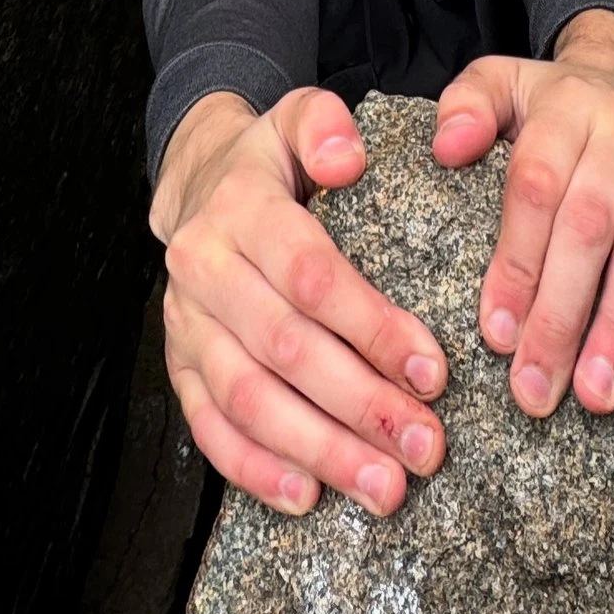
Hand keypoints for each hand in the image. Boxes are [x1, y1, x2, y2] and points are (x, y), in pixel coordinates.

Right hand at [153, 87, 448, 517]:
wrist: (192, 184)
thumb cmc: (268, 163)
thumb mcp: (298, 117)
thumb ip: (325, 126)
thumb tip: (349, 159)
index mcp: (240, 210)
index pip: (311, 276)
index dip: (373, 327)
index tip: (434, 372)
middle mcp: (204, 270)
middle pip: (285, 349)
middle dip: (360, 406)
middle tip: (425, 448)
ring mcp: (186, 326)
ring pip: (249, 399)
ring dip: (318, 451)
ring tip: (383, 488)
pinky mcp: (179, 367)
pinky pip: (210, 428)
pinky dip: (254, 469)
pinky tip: (307, 495)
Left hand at [432, 12, 613, 418]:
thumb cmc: (546, 104)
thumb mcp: (496, 83)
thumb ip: (466, 106)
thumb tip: (447, 148)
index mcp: (566, 107)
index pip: (537, 187)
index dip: (518, 262)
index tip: (496, 333)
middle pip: (592, 225)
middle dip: (563, 315)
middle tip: (536, 387)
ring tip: (597, 390)